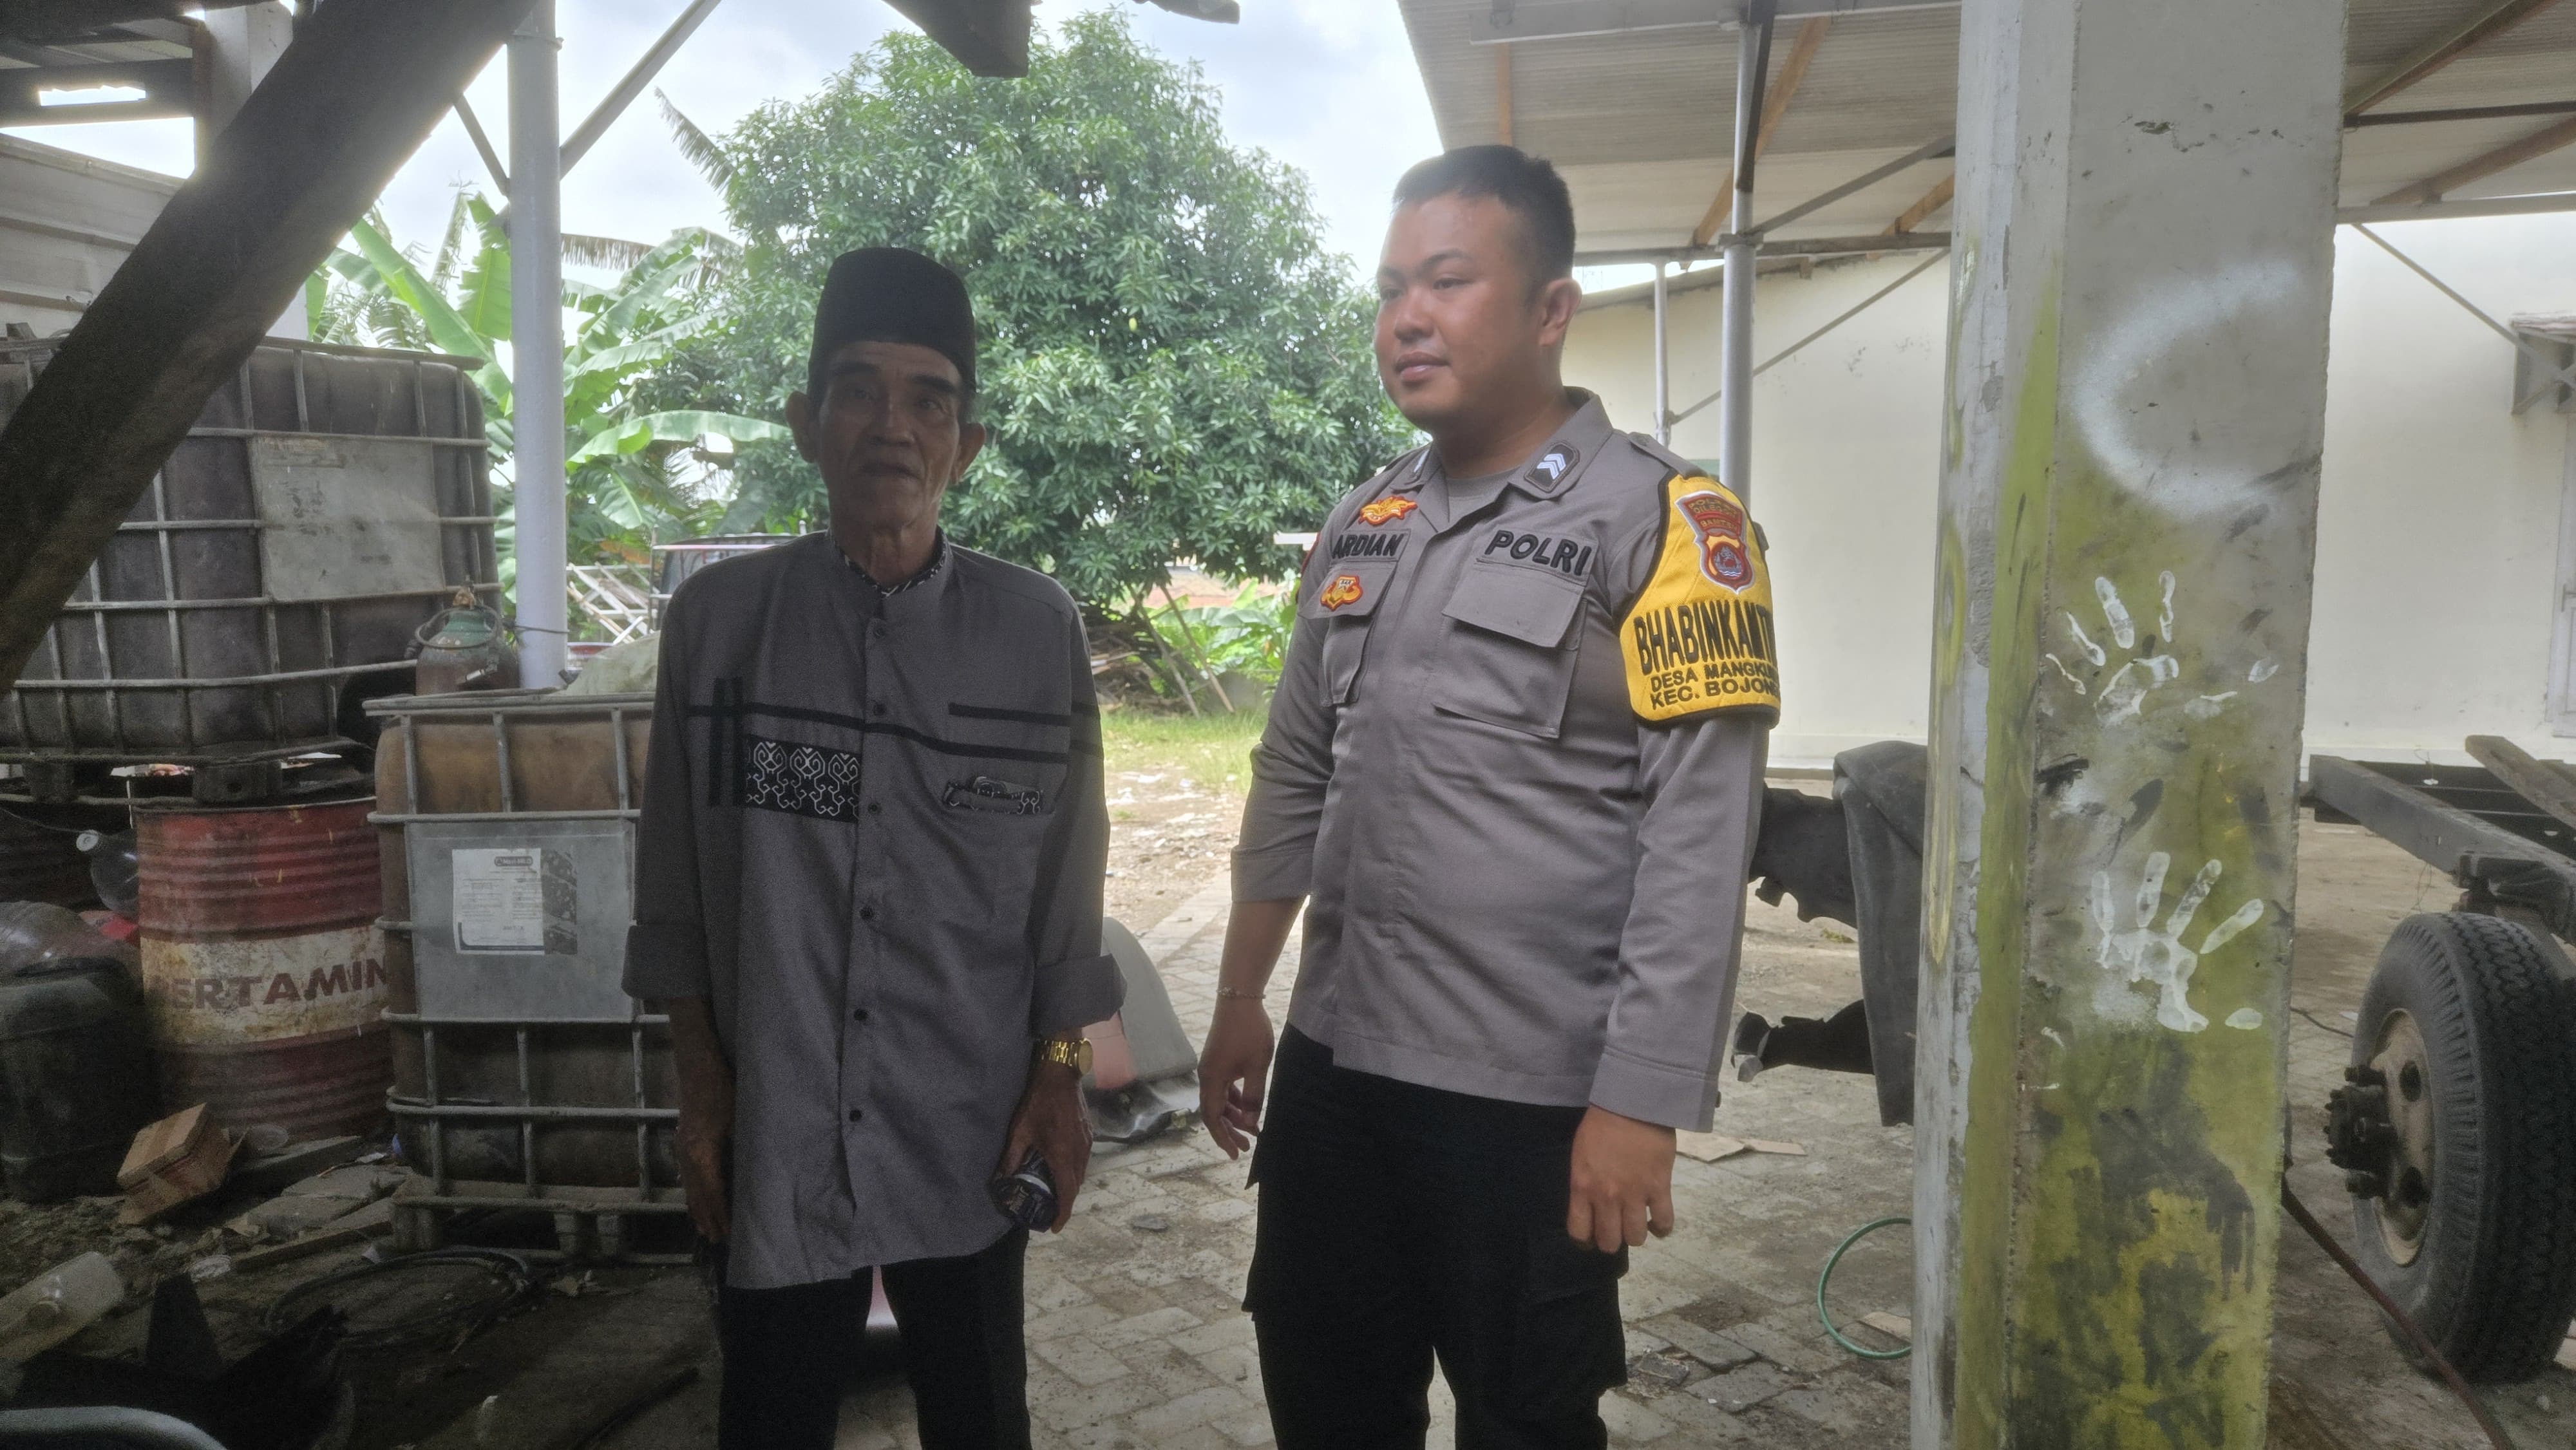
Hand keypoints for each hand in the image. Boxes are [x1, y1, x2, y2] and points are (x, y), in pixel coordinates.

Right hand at [675, 1072, 734, 1243]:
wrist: (697, 1067)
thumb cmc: (721, 1090)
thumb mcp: (738, 1120)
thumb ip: (742, 1147)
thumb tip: (757, 1172)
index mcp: (702, 1155)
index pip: (713, 1194)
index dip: (720, 1215)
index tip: (728, 1234)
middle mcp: (687, 1156)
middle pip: (697, 1196)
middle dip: (707, 1218)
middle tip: (716, 1241)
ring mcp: (682, 1148)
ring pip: (689, 1187)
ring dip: (697, 1208)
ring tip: (704, 1228)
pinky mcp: (682, 1141)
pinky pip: (686, 1175)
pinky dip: (692, 1191)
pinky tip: (695, 1197)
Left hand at [1002, 1061, 1089, 1232]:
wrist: (1061, 1076)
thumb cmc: (1038, 1103)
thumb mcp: (1019, 1131)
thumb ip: (1011, 1158)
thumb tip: (1001, 1180)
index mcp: (1062, 1156)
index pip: (1067, 1193)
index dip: (1063, 1213)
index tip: (1055, 1227)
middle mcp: (1079, 1153)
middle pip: (1075, 1186)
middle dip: (1065, 1202)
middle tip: (1050, 1211)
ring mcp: (1087, 1143)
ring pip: (1081, 1173)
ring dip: (1070, 1186)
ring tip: (1055, 1192)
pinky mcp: (1089, 1135)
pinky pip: (1083, 1161)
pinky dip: (1074, 1171)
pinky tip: (1062, 1168)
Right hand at [1197, 998, 1274, 1158]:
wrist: (1239, 999)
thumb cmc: (1249, 1032)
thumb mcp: (1257, 1066)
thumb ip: (1254, 1095)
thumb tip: (1252, 1121)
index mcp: (1212, 1080)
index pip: (1212, 1118)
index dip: (1223, 1137)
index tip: (1236, 1153)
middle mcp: (1206, 1076)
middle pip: (1214, 1111)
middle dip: (1229, 1130)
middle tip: (1247, 1146)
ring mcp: (1211, 1068)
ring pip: (1219, 1100)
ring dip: (1233, 1115)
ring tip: (1252, 1127)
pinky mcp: (1218, 1060)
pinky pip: (1223, 1088)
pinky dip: (1234, 1099)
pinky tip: (1248, 1104)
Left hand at [1567, 1106, 1676, 1252]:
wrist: (1631, 1103)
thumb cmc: (1601, 1124)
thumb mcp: (1580, 1155)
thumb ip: (1584, 1182)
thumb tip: (1589, 1203)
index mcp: (1582, 1187)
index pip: (1579, 1232)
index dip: (1585, 1240)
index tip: (1591, 1237)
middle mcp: (1606, 1197)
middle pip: (1609, 1242)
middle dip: (1612, 1241)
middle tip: (1616, 1229)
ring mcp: (1634, 1194)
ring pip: (1636, 1238)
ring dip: (1636, 1235)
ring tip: (1638, 1223)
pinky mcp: (1659, 1187)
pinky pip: (1664, 1222)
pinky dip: (1662, 1228)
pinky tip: (1658, 1222)